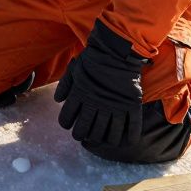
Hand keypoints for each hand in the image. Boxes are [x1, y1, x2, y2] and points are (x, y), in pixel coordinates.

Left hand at [54, 21, 148, 148]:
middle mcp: (97, 104)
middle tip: (83, 135)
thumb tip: (58, 101)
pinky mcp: (131, 105)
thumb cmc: (94, 59)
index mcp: (80, 95)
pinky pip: (131, 129)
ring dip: (103, 140)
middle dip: (81, 135)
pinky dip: (128, 138)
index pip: (67, 119)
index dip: (66, 124)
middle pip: (86, 131)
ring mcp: (115, 106)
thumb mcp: (75, 70)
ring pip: (107, 135)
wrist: (118, 50)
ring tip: (101, 139)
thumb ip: (65, 85)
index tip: (69, 125)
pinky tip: (124, 140)